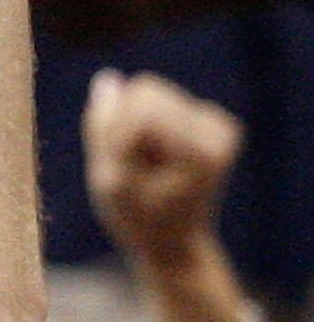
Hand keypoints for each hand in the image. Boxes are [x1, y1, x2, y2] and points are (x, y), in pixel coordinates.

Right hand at [83, 69, 242, 278]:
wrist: (173, 243)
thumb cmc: (140, 219)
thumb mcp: (110, 182)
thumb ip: (103, 127)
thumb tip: (109, 78)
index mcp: (201, 152)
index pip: (140, 110)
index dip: (117, 137)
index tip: (124, 174)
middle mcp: (218, 131)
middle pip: (146, 90)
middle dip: (126, 126)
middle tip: (134, 168)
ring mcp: (217, 123)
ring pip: (148, 90)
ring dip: (134, 125)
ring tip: (144, 164)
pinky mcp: (210, 118)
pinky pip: (157, 97)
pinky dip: (145, 124)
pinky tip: (154, 156)